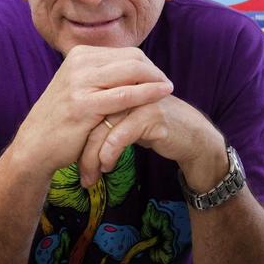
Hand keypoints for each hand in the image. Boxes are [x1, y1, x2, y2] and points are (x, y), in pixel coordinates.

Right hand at [9, 46, 173, 178]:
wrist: (35, 146)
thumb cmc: (63, 119)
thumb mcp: (80, 88)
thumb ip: (102, 75)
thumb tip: (134, 67)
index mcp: (79, 55)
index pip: (125, 52)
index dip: (147, 64)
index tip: (158, 77)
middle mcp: (79, 62)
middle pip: (132, 57)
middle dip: (153, 70)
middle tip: (167, 83)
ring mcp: (80, 82)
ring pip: (131, 71)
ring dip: (155, 79)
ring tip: (169, 88)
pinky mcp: (84, 104)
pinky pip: (126, 94)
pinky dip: (148, 92)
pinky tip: (162, 95)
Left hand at [78, 95, 225, 190]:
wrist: (193, 138)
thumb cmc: (156, 129)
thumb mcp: (126, 121)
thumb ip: (105, 119)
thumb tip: (75, 134)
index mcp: (117, 85)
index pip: (87, 107)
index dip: (77, 134)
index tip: (70, 159)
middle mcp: (127, 88)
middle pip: (92, 117)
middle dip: (82, 150)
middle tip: (80, 175)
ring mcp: (139, 99)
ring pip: (104, 127)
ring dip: (93, 157)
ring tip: (90, 177)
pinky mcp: (151, 114)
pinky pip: (120, 135)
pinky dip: (110, 153)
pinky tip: (107, 166)